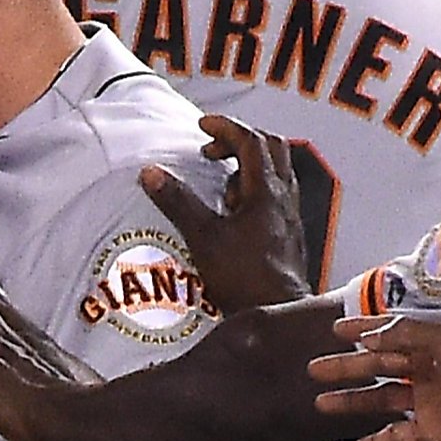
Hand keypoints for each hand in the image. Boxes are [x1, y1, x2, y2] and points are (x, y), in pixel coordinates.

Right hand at [140, 115, 309, 310]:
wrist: (278, 313)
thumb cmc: (243, 277)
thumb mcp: (202, 237)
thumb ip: (177, 202)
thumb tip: (150, 173)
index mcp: (266, 191)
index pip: (251, 141)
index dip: (226, 127)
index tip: (202, 126)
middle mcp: (284, 197)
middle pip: (271, 148)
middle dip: (240, 140)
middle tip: (211, 150)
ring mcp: (290, 215)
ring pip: (276, 171)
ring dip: (247, 166)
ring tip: (219, 183)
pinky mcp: (288, 233)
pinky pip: (275, 195)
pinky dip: (253, 189)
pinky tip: (232, 212)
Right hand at [310, 315, 440, 440]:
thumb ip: (407, 336)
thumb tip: (367, 338)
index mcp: (432, 347)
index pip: (391, 334)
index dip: (364, 330)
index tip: (335, 330)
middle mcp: (425, 372)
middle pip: (378, 368)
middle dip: (347, 368)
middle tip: (315, 370)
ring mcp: (425, 404)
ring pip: (379, 401)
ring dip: (351, 402)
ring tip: (321, 404)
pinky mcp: (429, 434)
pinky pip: (392, 438)